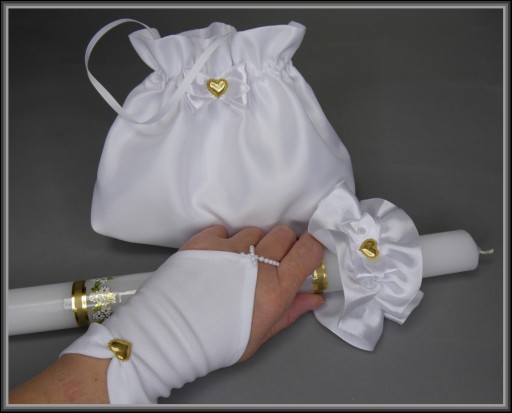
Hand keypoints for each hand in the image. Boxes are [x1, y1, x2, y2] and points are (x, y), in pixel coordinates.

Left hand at [181, 225, 324, 360]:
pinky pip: (225, 230)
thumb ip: (290, 311)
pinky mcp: (204, 240)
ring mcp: (229, 247)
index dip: (312, 246)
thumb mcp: (261, 335)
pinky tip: (215, 260)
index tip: (306, 251)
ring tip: (236, 264)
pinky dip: (224, 241)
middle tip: (269, 262)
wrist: (170, 336)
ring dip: (252, 243)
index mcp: (275, 287)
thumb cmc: (218, 342)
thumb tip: (314, 298)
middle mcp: (256, 262)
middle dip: (282, 245)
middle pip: (283, 234)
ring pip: (254, 231)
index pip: (308, 249)